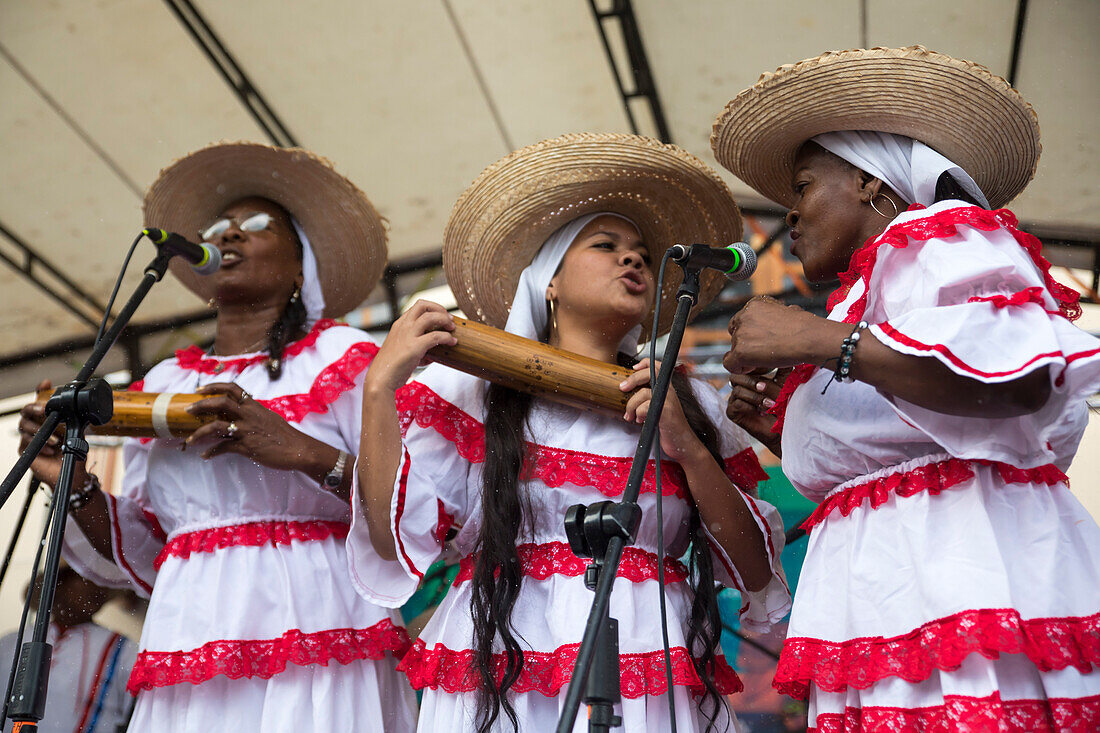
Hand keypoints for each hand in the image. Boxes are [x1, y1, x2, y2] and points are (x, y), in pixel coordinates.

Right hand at [18, 379, 86, 487]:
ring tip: (56, 440)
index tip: (46, 383)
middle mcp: (35, 424)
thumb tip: (78, 406)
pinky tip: (51, 450)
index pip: (40, 401)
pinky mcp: (24, 449)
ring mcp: (28, 436)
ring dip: (41, 432)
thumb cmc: (73, 450)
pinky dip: (40, 445)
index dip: (40, 391)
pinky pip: (26, 442)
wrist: (72, 471)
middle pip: (26, 410)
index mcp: (47, 418)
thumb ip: (74, 418)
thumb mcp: (77, 431)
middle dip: (34, 408)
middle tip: (44, 410)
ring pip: (25, 426)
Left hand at [185, 383, 324, 469]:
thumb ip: (253, 415)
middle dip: (201, 405)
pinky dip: (212, 451)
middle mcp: (249, 415)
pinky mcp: (248, 447)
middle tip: (188, 410)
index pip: (232, 388)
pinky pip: (224, 448)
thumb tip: (239, 415)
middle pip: (221, 403)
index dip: (214, 386)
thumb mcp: (268, 418)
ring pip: (217, 427)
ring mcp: (248, 431)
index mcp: (255, 406)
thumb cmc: (285, 435)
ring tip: (189, 439)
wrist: (299, 449)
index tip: (200, 389)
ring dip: (199, 432)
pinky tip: (205, 455)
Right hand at [364, 300, 456, 393]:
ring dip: (445, 319)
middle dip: (439, 308)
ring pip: (430, 316)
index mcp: (399, 325)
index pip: (417, 307)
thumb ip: (418, 348)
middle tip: (449, 319)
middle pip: (423, 304)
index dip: (432, 309)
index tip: (441, 317)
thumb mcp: (403, 351)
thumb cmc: (391, 368)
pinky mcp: (414, 347)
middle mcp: (403, 326)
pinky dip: (447, 337)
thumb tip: (434, 354)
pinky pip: (435, 336)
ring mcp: (408, 335)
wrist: (381, 379)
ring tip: (452, 328)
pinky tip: (452, 342)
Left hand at [618, 359, 705, 463]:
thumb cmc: (669, 427)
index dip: (645, 363)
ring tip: (630, 416)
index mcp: (667, 389)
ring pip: (643, 393)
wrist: (683, 444)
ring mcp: (669, 402)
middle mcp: (670, 392)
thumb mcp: (658, 408)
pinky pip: (645, 408)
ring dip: (631, 406)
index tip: (633, 368)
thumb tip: (628, 391)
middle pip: (651, 373)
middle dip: (632, 379)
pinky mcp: (667, 413)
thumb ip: (649, 398)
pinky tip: (640, 421)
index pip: (658, 366)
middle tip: (622, 388)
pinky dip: (638, 414)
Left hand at [724, 296, 819, 373]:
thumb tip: (775, 321)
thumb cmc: (805, 327)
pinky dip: (740, 368)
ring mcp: (741, 334)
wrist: (811, 338)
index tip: (762, 342)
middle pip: (735, 334)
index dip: (751, 334)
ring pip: (734, 350)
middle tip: (762, 353)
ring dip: (747, 357)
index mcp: (754, 305)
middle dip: (746, 344)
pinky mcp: (740, 351)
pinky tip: (754, 368)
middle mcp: (744, 316)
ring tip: (765, 361)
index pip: (742, 321)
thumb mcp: (788, 311)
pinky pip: (730, 363)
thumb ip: (773, 316)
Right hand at [726, 368, 791, 452]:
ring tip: (770, 404)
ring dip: (755, 396)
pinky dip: (750, 405)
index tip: (768, 371)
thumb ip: (782, 368)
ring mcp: (734, 399)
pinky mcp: (732, 412)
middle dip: (753, 382)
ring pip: (737, 389)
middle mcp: (740, 386)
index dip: (753, 367)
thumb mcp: (785, 383)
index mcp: (750, 377)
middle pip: (736, 375)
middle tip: (766, 388)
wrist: (784, 428)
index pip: (744, 365)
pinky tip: (761, 411)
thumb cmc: (785, 406)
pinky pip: (736, 403)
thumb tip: (783, 353)